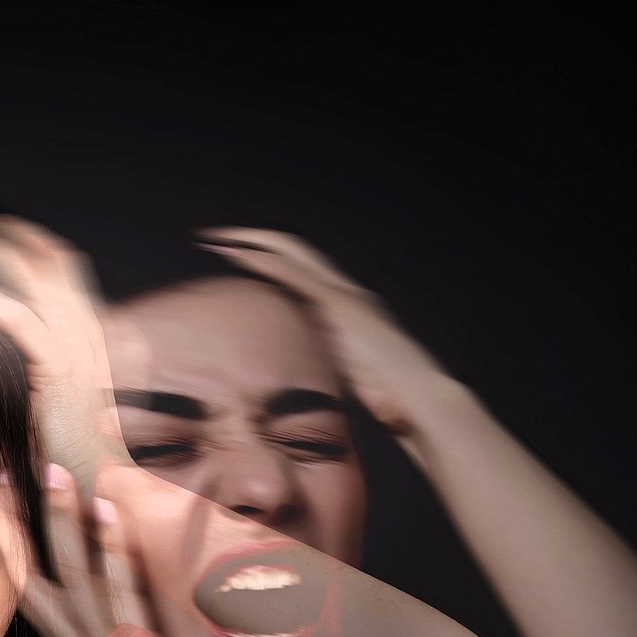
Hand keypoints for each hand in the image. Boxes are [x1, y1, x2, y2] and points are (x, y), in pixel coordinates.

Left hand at [0, 216, 128, 483]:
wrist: (98, 487)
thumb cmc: (71, 450)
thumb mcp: (57, 397)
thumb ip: (39, 364)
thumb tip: (9, 343)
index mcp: (89, 334)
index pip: (61, 266)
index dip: (27, 241)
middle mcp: (87, 334)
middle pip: (50, 259)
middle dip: (7, 235)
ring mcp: (77, 352)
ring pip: (36, 279)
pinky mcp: (58, 374)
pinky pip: (21, 322)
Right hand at [20, 462, 256, 636]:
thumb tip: (156, 594)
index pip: (42, 598)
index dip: (21, 554)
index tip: (10, 512)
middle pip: (48, 581)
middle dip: (36, 526)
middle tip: (28, 475)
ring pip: (79, 581)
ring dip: (69, 527)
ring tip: (64, 479)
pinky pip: (124, 598)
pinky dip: (116, 555)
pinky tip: (112, 517)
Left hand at [195, 227, 467, 438]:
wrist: (419, 399)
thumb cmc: (389, 397)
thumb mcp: (348, 375)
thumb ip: (326, 366)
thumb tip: (302, 380)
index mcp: (347, 307)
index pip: (303, 272)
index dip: (270, 261)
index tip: (237, 257)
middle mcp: (347, 292)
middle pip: (296, 250)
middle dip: (256, 239)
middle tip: (218, 237)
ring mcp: (344, 295)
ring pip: (292, 253)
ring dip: (253, 243)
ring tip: (217, 239)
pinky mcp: (341, 305)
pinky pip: (295, 275)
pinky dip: (264, 262)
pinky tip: (237, 255)